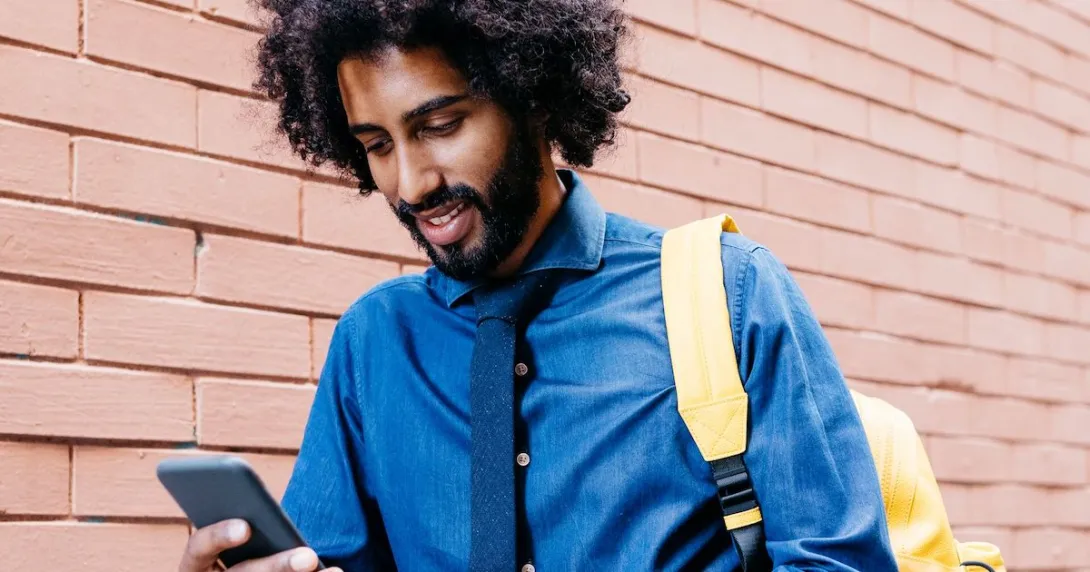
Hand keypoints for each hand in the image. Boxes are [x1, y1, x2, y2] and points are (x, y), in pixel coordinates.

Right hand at [178, 519, 342, 571]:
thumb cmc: (243, 552)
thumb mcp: (235, 539)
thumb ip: (245, 526)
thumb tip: (267, 507)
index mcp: (197, 565)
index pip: (198, 548)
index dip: (219, 536)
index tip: (245, 527)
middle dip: (277, 566)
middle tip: (309, 557)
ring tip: (334, 571)